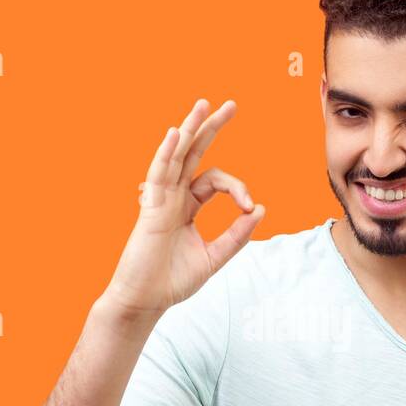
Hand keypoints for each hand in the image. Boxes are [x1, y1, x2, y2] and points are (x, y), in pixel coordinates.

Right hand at [105, 98, 264, 318]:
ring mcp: (160, 200)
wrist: (145, 301)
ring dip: (190, 129)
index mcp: (187, 206)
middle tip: (230, 105)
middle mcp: (173, 197)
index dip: (237, 188)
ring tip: (204, 105)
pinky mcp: (150, 208)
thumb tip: (259, 209)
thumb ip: (237, 236)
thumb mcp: (214, 257)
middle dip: (211, 128)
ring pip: (176, 156)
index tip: (249, 208)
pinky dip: (166, 153)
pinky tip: (176, 133)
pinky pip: (158, 174)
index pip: (215, 180)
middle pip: (193, 153)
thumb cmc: (172, 281)